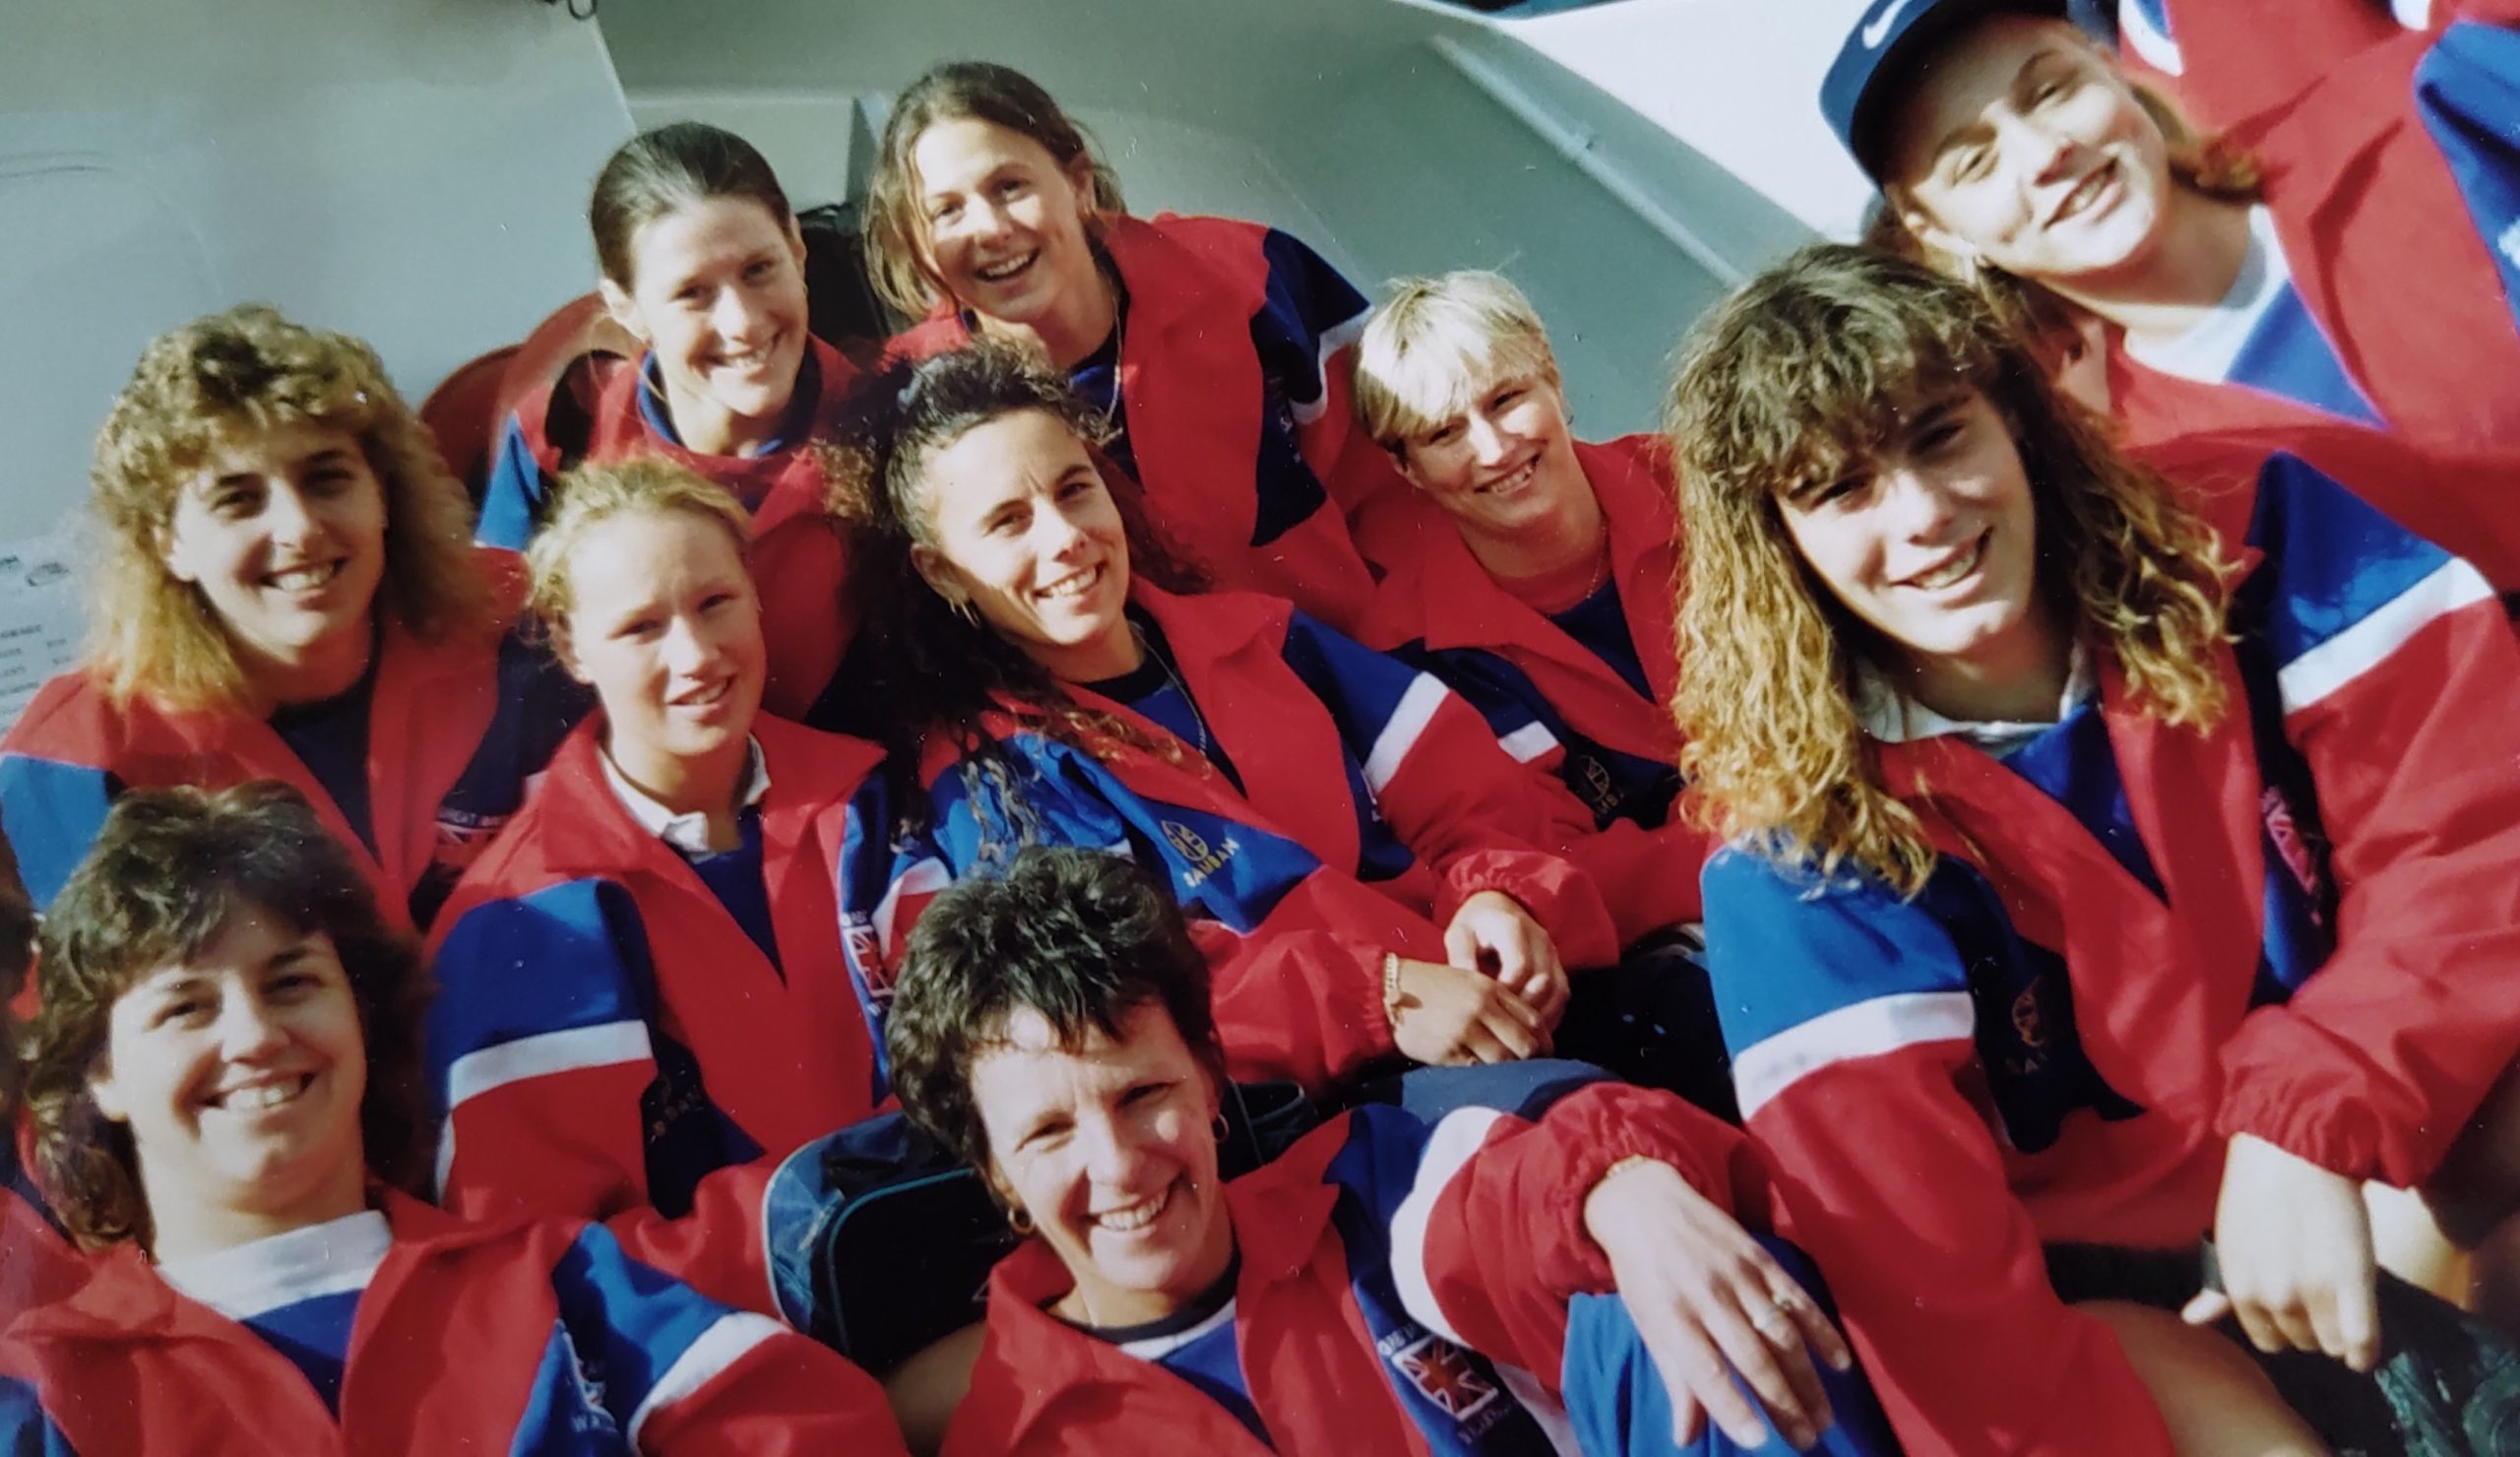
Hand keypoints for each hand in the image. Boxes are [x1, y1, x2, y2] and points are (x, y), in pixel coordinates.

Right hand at [1386, 956, 1548, 1065]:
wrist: (1389, 992)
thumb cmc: (1433, 987)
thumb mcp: (1470, 982)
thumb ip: (1499, 1002)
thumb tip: (1529, 1034)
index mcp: (1491, 989)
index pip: (1533, 1020)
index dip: (1544, 1041)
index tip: (1544, 1052)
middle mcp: (1481, 1008)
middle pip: (1525, 1044)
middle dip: (1532, 1061)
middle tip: (1532, 1071)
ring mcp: (1464, 1031)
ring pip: (1503, 1061)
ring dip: (1509, 1071)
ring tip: (1508, 1076)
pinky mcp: (1447, 1051)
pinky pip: (1477, 1070)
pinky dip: (1484, 1075)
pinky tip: (1483, 1076)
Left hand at [1443, 890, 1569, 1029]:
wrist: (1499, 908)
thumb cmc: (1475, 925)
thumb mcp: (1459, 934)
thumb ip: (1462, 957)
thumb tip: (1466, 991)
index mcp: (1513, 927)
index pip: (1520, 966)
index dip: (1506, 992)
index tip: (1488, 1009)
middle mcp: (1540, 939)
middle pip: (1544, 982)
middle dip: (1524, 1010)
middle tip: (1504, 1031)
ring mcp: (1553, 954)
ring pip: (1558, 992)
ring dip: (1540, 1017)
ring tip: (1518, 1035)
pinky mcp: (1559, 967)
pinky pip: (1562, 996)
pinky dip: (1549, 1016)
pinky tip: (1529, 1031)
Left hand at [1583, 1159, 1852, 1450]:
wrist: (1646, 1203)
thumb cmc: (1644, 1275)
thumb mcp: (1648, 1325)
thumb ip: (1675, 1381)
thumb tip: (1686, 1439)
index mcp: (1671, 1316)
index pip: (1704, 1369)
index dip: (1731, 1406)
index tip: (1756, 1441)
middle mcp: (1707, 1296)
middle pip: (1753, 1356)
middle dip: (1782, 1403)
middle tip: (1806, 1441)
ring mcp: (1738, 1274)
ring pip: (1781, 1333)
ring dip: (1807, 1378)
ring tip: (1823, 1418)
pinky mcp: (1761, 1257)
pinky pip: (1797, 1298)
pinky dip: (1821, 1330)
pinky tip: (1840, 1363)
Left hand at [2180, 1132, 2380, 1371]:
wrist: (2294, 1153)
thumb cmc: (2257, 1193)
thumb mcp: (2229, 1242)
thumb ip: (2216, 1289)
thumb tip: (2191, 1322)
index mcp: (2240, 1289)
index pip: (2268, 1341)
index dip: (2284, 1327)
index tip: (2295, 1310)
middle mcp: (2273, 1298)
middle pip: (2304, 1342)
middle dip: (2312, 1325)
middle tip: (2320, 1295)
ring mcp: (2314, 1292)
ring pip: (2332, 1344)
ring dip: (2338, 1332)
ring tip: (2342, 1305)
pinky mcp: (2352, 1281)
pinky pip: (2361, 1339)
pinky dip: (2365, 1351)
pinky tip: (2363, 1351)